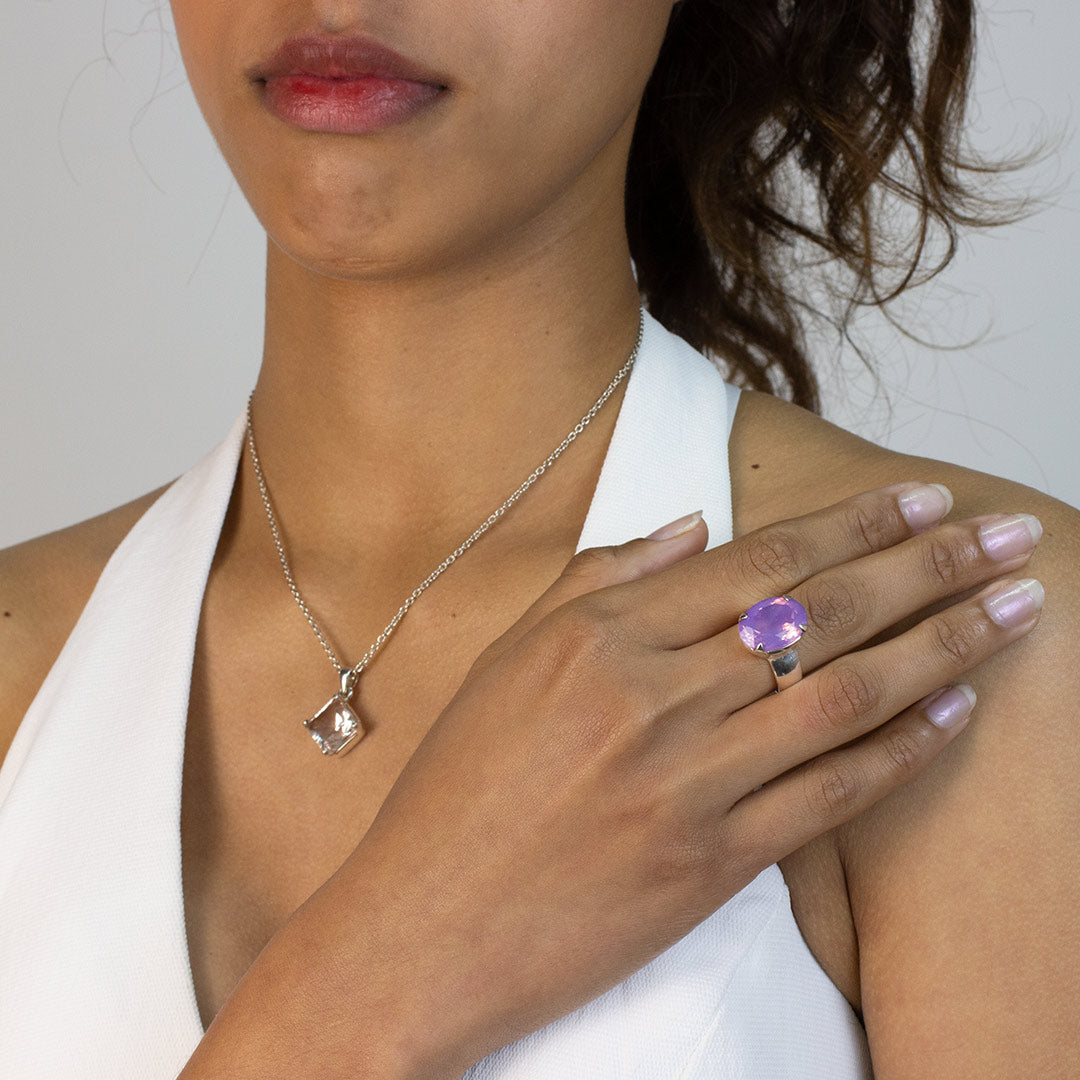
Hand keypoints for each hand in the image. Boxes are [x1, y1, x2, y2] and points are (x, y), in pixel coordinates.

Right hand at [293, 483, 1043, 1077]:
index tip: (921, 500)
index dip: (853, 524)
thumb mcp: (507, 656)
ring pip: (848, 695)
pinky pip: (832, 797)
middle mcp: (654, 699)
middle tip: (1006, 533)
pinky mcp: (713, 862)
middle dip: (929, 565)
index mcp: (600, 638)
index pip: (758, 562)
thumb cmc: (457, 787)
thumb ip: (601, 578)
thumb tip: (695, 523)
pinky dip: (903, 750)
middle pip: (824, 615)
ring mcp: (690, 784)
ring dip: (946, 644)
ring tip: (1015, 606)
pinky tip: (955, 710)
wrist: (427, 926)